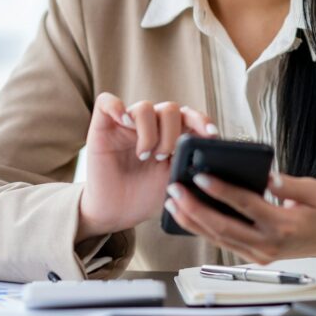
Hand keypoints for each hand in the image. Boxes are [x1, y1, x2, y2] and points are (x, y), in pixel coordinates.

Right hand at [77, 93, 217, 239]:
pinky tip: (124, 123)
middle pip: (170, 108)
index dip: (202, 121)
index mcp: (170, 134)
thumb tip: (210, 153)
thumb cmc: (145, 196)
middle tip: (163, 157)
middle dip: (172, 133)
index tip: (212, 135)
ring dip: (149, 132)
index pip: (190, 116)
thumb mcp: (174, 181)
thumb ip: (190, 163)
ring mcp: (126, 124)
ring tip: (144, 155)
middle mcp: (150, 125)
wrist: (116, 213)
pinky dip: (117, 107)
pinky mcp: (103, 126)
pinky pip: (107, 102)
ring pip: (144, 107)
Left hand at [163, 171, 315, 263]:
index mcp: (282, 225)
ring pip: (219, 238)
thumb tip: (265, 176)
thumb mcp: (313, 190)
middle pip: (224, 226)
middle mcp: (268, 244)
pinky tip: (190, 217)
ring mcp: (261, 253)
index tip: (200, 177)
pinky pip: (225, 243)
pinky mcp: (257, 256)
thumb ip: (287, 184)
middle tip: (175, 190)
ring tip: (174, 203)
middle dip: (195, 208)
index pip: (245, 205)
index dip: (221, 191)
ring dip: (194, 221)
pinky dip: (205, 230)